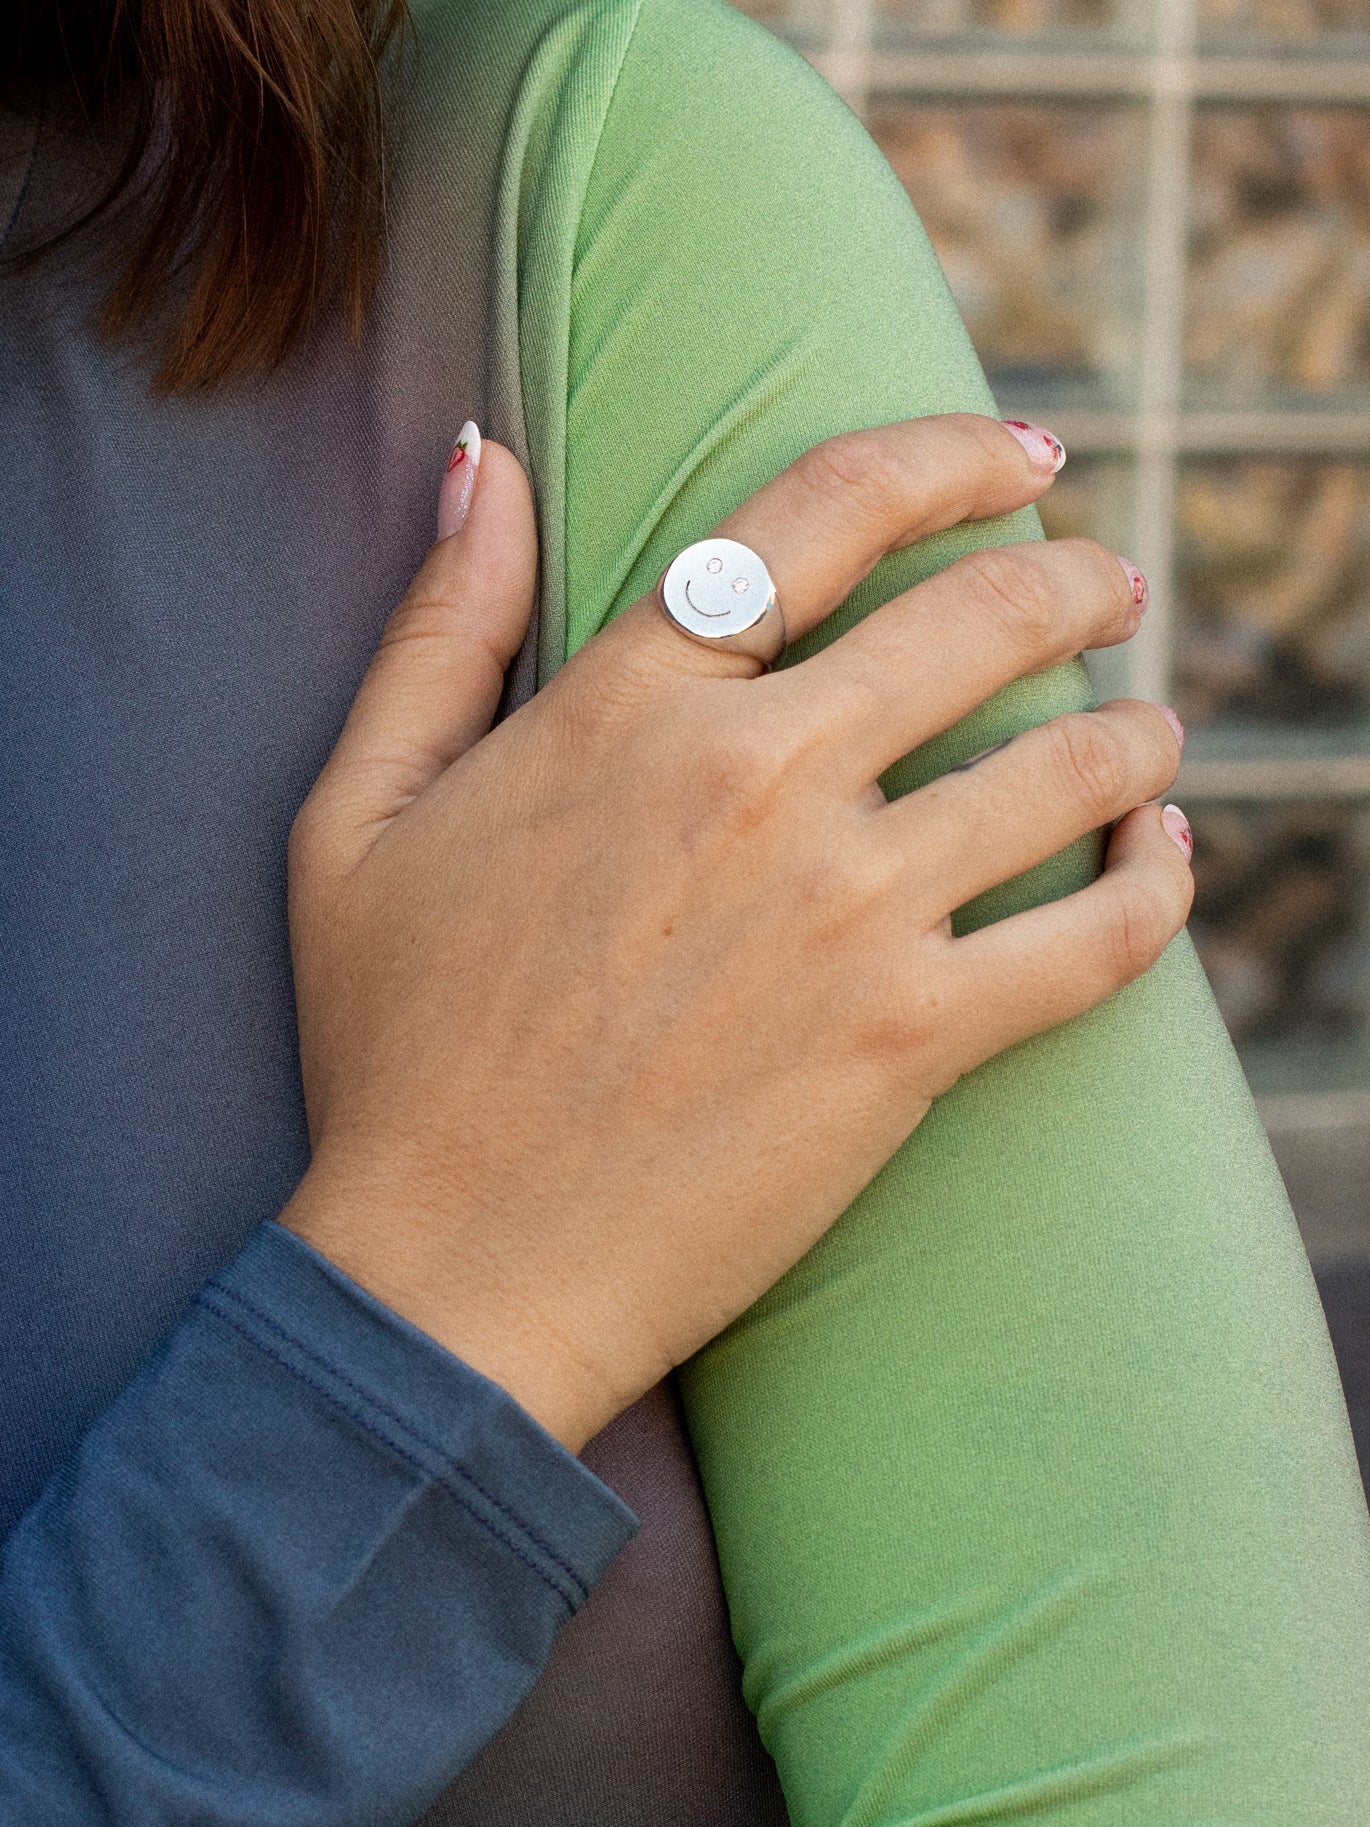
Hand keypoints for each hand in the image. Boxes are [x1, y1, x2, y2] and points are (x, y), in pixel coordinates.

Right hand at [281, 413, 1190, 1452]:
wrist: (456, 1266)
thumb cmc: (396, 1048)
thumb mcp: (359, 812)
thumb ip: (438, 626)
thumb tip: (479, 463)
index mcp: (632, 707)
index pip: (826, 514)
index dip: (949, 456)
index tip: (1021, 458)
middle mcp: (758, 780)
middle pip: (983, 617)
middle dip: (1076, 578)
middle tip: (1111, 583)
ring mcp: (848, 909)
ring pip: (1067, 765)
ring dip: (1136, 729)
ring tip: (1151, 729)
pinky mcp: (912, 1040)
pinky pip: (1096, 936)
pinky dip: (1160, 885)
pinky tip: (1171, 857)